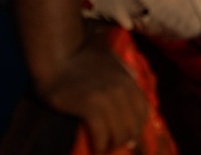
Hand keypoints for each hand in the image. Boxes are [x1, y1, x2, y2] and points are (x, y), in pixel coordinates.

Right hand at [37, 29, 148, 153]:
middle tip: (114, 147)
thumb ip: (123, 71)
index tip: (131, 139)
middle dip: (125, 140)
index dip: (138, 128)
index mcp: (128, 80)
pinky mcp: (89, 105)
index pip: (143, 112)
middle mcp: (121, 90)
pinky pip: (101, 133)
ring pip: (119, 133)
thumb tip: (134, 80)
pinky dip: (100, 144)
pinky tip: (96, 148)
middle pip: (133, 126)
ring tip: (104, 148)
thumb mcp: (110, 60)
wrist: (57, 55)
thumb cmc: (81, 57)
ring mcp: (106, 98)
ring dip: (112, 145)